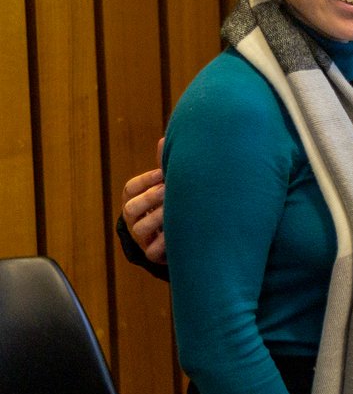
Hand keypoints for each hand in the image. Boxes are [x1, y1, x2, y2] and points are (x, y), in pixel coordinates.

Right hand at [123, 144, 167, 264]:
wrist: (178, 238)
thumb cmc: (174, 204)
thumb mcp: (168, 186)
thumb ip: (165, 168)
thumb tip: (164, 139)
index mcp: (135, 200)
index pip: (130, 189)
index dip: (144, 181)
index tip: (162, 174)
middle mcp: (134, 219)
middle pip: (130, 208)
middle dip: (149, 198)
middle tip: (167, 190)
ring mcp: (142, 237)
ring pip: (139, 229)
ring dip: (156, 219)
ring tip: (175, 211)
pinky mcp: (153, 254)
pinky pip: (153, 251)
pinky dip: (164, 244)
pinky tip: (179, 234)